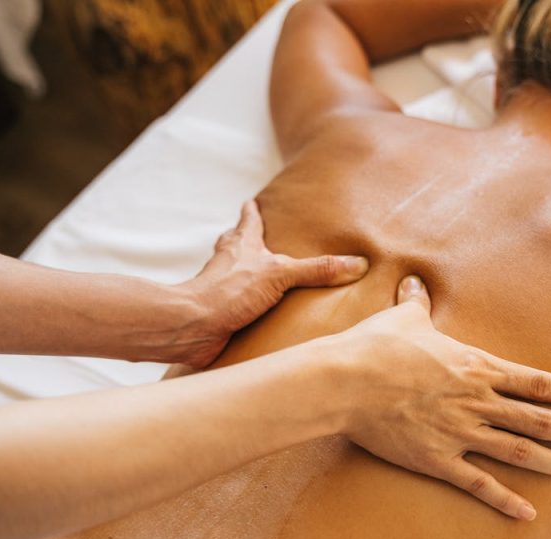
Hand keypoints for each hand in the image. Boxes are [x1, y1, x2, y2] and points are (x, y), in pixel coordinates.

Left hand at [172, 200, 368, 366]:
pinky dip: (250, 308)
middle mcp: (230, 264)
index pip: (248, 220)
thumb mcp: (280, 274)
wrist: (194, 325)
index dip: (252, 211)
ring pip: (236, 275)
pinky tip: (262, 316)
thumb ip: (317, 269)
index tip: (252, 201)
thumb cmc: (229, 291)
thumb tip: (356, 264)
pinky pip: (240, 306)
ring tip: (266, 278)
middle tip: (258, 236)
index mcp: (242, 245)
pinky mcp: (223, 314)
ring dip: (249, 275)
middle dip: (246, 239)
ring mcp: (224, 289)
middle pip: (236, 244)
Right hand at [338, 275, 550, 520]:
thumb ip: (418, 304)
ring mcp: (459, 433)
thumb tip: (415, 282)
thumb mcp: (403, 319)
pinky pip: (478, 484)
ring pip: (517, 451)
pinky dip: (504, 499)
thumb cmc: (375, 347)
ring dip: (550, 462)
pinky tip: (527, 513)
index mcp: (476, 368)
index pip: (536, 383)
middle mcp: (476, 402)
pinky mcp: (437, 460)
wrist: (347, 382)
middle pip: (537, 419)